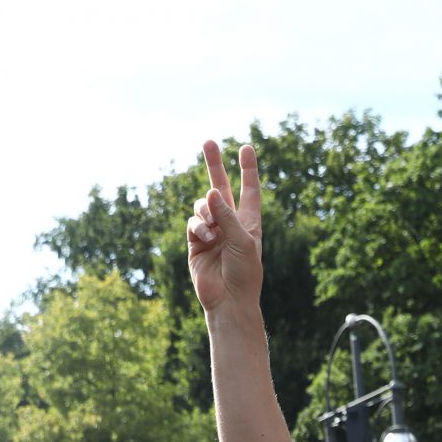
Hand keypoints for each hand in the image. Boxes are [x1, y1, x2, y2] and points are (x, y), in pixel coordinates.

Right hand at [185, 140, 263, 314]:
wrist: (229, 300)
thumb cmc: (244, 272)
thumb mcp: (241, 240)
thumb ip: (226, 214)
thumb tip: (212, 191)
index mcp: (248, 222)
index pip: (249, 190)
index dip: (248, 169)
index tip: (246, 148)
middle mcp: (229, 223)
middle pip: (220, 187)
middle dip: (215, 165)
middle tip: (208, 141)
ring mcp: (211, 232)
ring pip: (203, 205)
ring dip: (206, 211)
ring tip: (212, 227)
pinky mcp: (195, 243)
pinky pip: (193, 223)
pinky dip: (198, 227)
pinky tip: (205, 238)